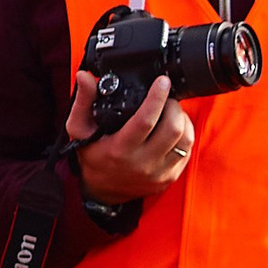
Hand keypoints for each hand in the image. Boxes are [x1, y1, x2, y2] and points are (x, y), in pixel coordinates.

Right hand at [67, 72, 193, 203]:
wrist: (103, 191)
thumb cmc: (93, 155)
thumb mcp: (79, 129)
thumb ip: (83, 101)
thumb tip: (85, 77)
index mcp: (120, 149)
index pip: (145, 121)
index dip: (157, 98)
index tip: (162, 81)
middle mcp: (142, 163)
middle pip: (172, 128)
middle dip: (173, 106)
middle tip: (166, 96)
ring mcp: (159, 172)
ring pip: (185, 139)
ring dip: (182, 119)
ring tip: (170, 110)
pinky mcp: (171, 176)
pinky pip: (188, 151)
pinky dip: (186, 134)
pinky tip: (175, 127)